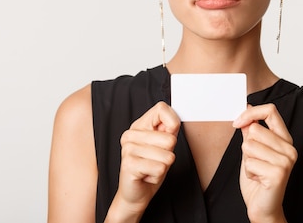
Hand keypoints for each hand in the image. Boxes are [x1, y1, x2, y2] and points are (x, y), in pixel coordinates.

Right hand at [108, 102, 179, 221]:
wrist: (136, 194)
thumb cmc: (151, 168)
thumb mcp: (164, 146)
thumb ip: (169, 131)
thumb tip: (173, 123)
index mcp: (139, 126)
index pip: (162, 108)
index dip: (172, 124)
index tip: (167, 138)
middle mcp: (131, 135)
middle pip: (169, 138)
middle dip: (169, 153)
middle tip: (155, 160)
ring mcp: (128, 149)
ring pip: (167, 156)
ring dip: (163, 167)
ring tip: (150, 168)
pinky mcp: (129, 164)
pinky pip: (160, 168)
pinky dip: (158, 175)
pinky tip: (147, 176)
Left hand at [233, 104, 296, 222]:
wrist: (264, 208)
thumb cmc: (258, 181)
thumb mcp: (252, 152)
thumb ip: (251, 133)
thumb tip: (247, 111)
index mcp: (284, 140)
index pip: (271, 111)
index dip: (251, 113)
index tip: (238, 122)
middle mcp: (289, 148)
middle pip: (255, 129)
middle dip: (247, 146)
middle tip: (255, 162)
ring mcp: (286, 161)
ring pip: (249, 145)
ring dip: (247, 160)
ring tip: (257, 171)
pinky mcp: (279, 173)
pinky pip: (249, 162)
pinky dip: (248, 172)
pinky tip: (258, 180)